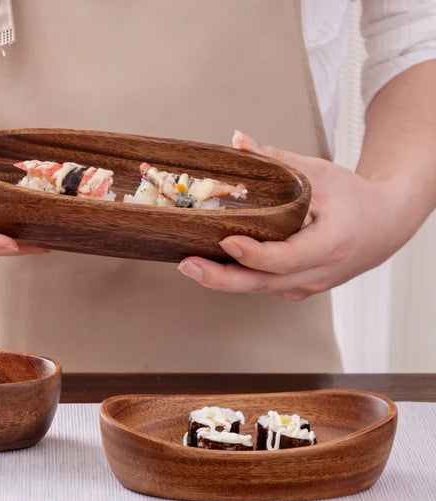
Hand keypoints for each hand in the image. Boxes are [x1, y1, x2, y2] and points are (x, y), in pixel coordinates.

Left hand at [177, 130, 415, 299]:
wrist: (384, 227)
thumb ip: (276, 159)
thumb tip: (236, 140)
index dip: (255, 254)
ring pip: (260, 289)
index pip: (287, 258)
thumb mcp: (320, 172)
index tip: (226, 242)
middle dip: (221, 278)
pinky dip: (239, 277)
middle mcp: (319, 272)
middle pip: (264, 283)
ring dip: (224, 280)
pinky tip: (214, 265)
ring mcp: (307, 286)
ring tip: (191, 265)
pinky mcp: (297, 288)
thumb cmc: (354, 197)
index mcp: (331, 243)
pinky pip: (265, 286)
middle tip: (187, 265)